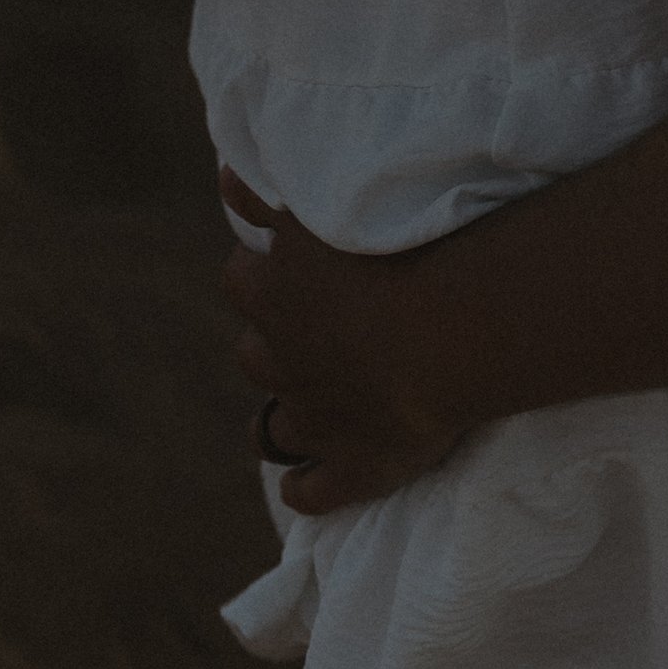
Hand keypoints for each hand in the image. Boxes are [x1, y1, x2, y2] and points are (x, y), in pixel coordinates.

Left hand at [219, 166, 466, 514]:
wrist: (446, 328)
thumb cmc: (392, 252)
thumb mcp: (317, 210)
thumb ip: (264, 195)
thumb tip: (221, 176)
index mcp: (273, 294)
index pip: (239, 280)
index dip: (261, 274)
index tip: (287, 266)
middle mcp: (280, 361)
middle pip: (252, 354)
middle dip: (272, 344)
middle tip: (312, 331)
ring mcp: (313, 422)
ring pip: (271, 428)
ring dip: (284, 416)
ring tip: (310, 405)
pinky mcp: (351, 469)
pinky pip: (308, 493)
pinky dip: (304, 488)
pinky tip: (306, 482)